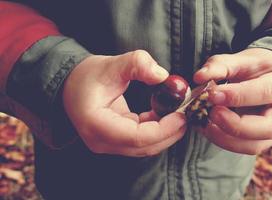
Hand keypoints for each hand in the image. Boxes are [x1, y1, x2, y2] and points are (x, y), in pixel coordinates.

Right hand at [63, 50, 185, 156]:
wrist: (72, 85)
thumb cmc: (87, 75)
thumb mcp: (111, 64)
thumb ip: (137, 64)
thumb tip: (163, 75)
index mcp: (96, 125)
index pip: (136, 137)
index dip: (163, 129)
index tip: (181, 115)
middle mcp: (101, 141)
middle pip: (144, 147)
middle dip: (169, 133)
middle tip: (187, 114)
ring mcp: (108, 144)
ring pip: (145, 147)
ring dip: (165, 133)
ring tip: (179, 113)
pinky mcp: (115, 141)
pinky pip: (141, 141)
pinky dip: (156, 130)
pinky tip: (164, 114)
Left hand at [193, 48, 271, 154]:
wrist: (271, 79)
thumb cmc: (257, 68)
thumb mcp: (242, 60)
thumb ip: (221, 65)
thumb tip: (199, 77)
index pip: (266, 92)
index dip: (237, 96)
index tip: (212, 94)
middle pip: (266, 128)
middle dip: (234, 124)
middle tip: (210, 113)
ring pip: (254, 145)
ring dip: (224, 138)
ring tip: (204, 123)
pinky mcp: (264, 140)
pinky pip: (244, 148)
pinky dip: (222, 141)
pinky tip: (207, 128)